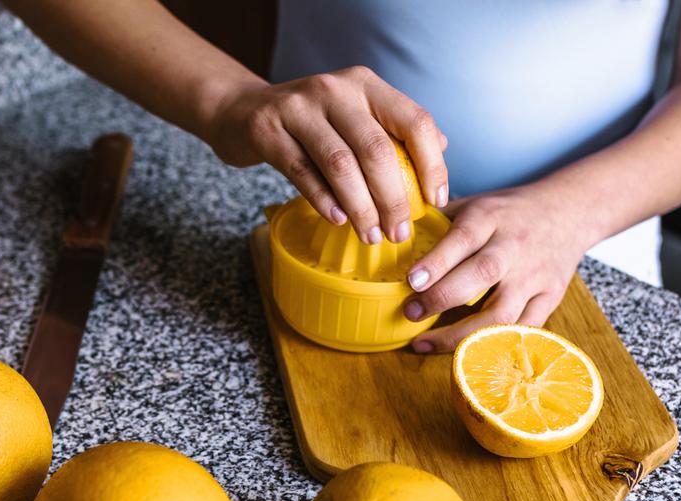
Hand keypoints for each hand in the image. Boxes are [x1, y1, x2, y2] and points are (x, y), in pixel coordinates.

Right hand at [204, 66, 448, 243]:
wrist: (240, 111)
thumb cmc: (307, 122)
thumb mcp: (352, 114)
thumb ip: (392, 129)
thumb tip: (441, 149)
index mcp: (365, 84)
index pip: (413, 121)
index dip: (432, 165)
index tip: (437, 201)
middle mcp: (334, 89)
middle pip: (376, 149)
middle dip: (393, 198)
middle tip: (399, 232)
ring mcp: (297, 107)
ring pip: (340, 164)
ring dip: (360, 207)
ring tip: (370, 235)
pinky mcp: (266, 129)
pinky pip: (301, 172)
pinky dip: (324, 201)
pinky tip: (337, 220)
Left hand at [402, 184, 595, 352]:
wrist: (569, 212)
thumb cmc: (508, 212)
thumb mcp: (474, 203)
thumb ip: (438, 222)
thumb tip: (393, 240)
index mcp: (490, 218)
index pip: (462, 238)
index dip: (437, 262)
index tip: (411, 281)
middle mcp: (514, 247)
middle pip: (482, 274)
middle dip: (442, 297)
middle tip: (411, 312)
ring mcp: (534, 276)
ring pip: (502, 312)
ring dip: (462, 333)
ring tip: (425, 344)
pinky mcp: (550, 298)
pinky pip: (522, 329)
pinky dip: (493, 345)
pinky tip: (464, 353)